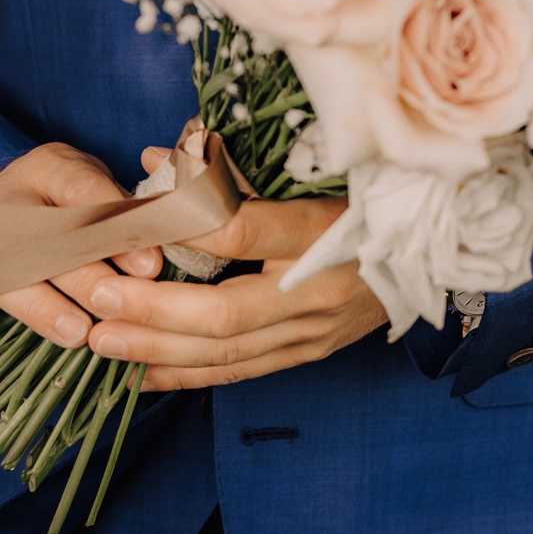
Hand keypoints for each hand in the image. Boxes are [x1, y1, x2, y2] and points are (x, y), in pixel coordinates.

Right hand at [0, 142, 162, 354]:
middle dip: (80, 274)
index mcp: (49, 167)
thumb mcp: (107, 192)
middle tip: (112, 305)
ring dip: (36, 304)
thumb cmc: (78, 204)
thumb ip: (130, 217)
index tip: (150, 266)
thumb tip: (162, 260)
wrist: (20, 200)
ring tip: (76, 334)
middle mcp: (4, 195)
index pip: (80, 189)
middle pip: (37, 235)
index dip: (113, 227)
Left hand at [84, 148, 387, 390]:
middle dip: (151, 312)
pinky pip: (238, 372)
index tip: (129, 218)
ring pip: (225, 352)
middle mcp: (317, 290)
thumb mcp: (314, 175)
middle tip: (98, 302)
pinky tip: (141, 375)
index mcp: (323, 231)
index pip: (243, 230)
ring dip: (157, 350)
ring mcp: (313, 332)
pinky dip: (186, 375)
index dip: (180, 225)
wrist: (434, 255)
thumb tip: (159, 158)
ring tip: (102, 342)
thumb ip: (232, 170)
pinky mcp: (308, 354)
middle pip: (223, 312)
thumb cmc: (365, 202)